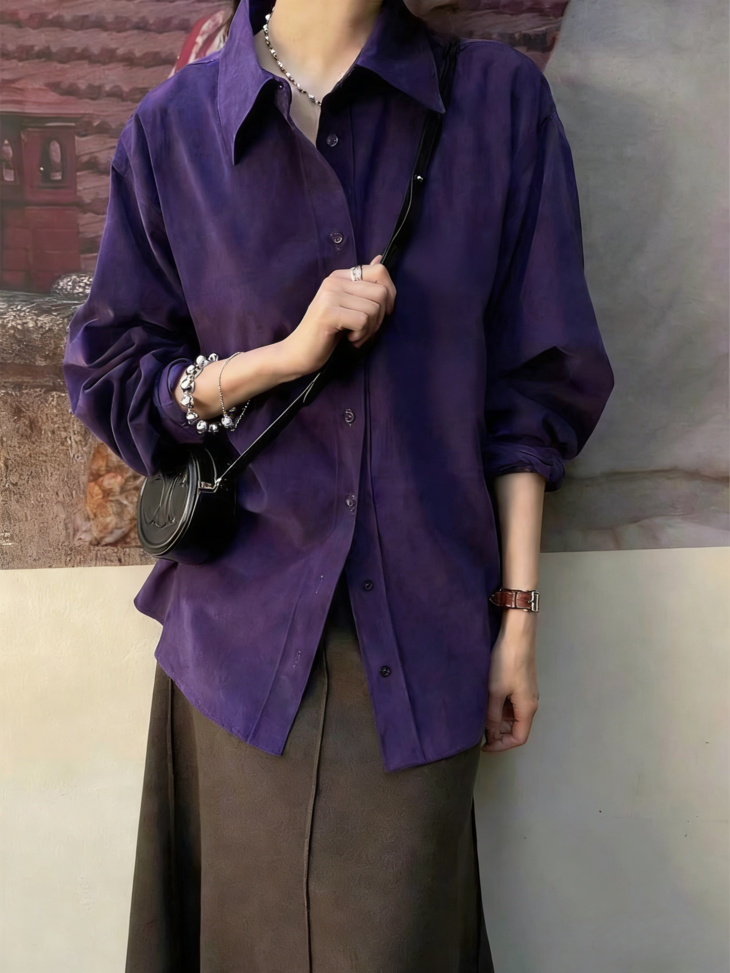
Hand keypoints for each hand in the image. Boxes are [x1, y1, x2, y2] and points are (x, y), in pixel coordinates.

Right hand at [278, 254, 395, 378]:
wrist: (298, 353)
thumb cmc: (326, 333)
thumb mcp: (347, 306)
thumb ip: (363, 285)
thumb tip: (379, 258)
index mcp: (340, 276)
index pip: (380, 271)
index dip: (390, 293)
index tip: (383, 312)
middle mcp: (334, 281)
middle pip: (381, 292)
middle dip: (380, 317)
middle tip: (365, 329)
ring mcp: (330, 295)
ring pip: (374, 308)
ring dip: (370, 329)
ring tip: (355, 336)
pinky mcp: (328, 312)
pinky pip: (363, 321)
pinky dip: (361, 335)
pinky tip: (349, 339)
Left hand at [482, 613, 538, 751]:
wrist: (517, 635)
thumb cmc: (506, 663)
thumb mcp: (495, 692)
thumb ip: (492, 716)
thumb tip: (491, 736)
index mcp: (528, 708)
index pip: (519, 738)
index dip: (501, 745)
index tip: (483, 745)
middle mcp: (531, 703)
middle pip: (517, 728)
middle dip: (499, 732)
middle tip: (478, 729)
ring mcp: (527, 693)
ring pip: (513, 716)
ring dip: (498, 719)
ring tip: (480, 714)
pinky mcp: (522, 683)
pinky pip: (512, 703)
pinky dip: (500, 707)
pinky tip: (487, 700)